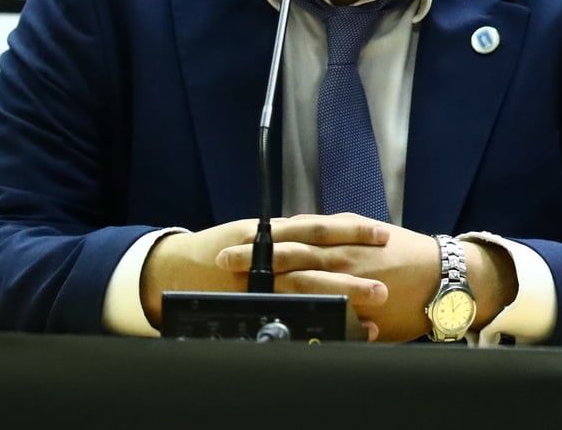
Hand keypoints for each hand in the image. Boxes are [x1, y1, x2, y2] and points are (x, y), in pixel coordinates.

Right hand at [140, 215, 391, 337]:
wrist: (176, 267)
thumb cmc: (224, 247)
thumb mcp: (259, 232)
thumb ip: (294, 234)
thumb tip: (334, 228)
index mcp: (272, 232)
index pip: (317, 229)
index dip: (351, 230)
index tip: (385, 234)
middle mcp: (267, 257)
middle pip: (315, 264)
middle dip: (352, 276)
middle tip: (385, 285)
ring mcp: (260, 284)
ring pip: (305, 293)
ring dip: (341, 303)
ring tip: (373, 312)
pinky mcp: (254, 305)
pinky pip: (291, 315)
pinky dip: (319, 323)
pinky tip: (344, 331)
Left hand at [215, 215, 507, 343]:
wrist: (446, 273)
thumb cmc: (408, 253)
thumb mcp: (370, 231)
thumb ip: (339, 235)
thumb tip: (307, 231)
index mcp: (345, 235)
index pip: (298, 233)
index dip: (265, 236)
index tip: (236, 238)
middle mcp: (345, 252)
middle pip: (292, 253)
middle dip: (256, 256)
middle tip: (224, 258)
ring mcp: (351, 276)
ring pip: (304, 276)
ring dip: (270, 278)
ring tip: (241, 280)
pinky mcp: (361, 301)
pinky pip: (328, 301)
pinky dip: (306, 303)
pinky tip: (282, 306)